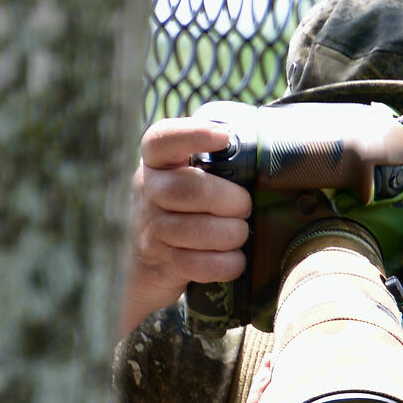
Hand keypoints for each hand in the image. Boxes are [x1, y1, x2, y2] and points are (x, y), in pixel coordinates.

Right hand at [120, 118, 252, 337]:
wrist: (144, 267)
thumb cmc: (180, 213)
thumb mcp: (183, 180)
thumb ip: (210, 165)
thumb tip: (258, 156)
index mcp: (156, 164)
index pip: (162, 139)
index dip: (193, 134)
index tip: (224, 137)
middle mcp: (147, 192)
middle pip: (191, 189)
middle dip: (231, 200)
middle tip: (244, 207)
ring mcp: (151, 229)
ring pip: (198, 229)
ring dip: (232, 233)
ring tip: (240, 233)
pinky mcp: (160, 265)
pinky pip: (201, 264)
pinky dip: (227, 263)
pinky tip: (234, 259)